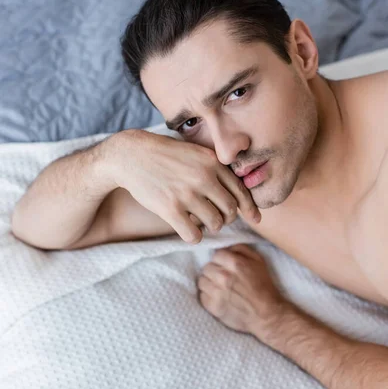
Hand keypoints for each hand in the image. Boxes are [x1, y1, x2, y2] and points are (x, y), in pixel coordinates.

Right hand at [106, 129, 260, 243]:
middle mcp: (204, 178)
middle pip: (230, 210)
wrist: (131, 155)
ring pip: (215, 224)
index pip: (241, 191)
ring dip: (211, 227)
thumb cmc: (165, 155)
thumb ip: (215, 167)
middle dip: (227, 218)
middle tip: (217, 218)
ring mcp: (187, 194)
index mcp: (212, 163)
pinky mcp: (170, 209)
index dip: (249, 208)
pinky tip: (187, 229)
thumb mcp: (195, 152)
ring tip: (201, 221)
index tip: (254, 219)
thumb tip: (238, 190)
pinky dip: (194, 237)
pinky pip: (194, 235)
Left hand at [196, 243, 285, 336]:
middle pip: (207, 267)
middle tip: (223, 278)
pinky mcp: (214, 307)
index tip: (226, 266)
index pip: (216, 255)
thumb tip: (227, 247)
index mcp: (235, 264)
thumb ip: (242, 249)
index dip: (221, 260)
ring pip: (202, 281)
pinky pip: (202, 296)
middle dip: (214, 271)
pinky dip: (208, 297)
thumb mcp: (259, 261)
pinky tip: (218, 298)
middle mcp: (224, 276)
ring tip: (219, 288)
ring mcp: (217, 292)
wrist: (268, 315)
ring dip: (209, 283)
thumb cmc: (264, 287)